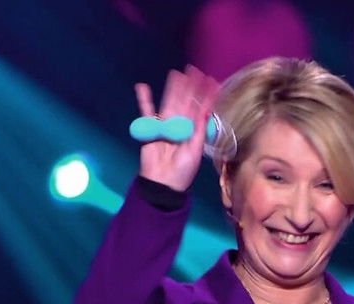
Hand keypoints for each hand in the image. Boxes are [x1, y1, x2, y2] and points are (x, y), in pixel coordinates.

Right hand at [134, 65, 218, 191]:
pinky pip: (146, 113)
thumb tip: (207, 110)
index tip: (211, 80)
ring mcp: (165, 126)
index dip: (205, 96)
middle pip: (185, 102)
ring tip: (176, 74)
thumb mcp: (195, 150)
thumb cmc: (183, 171)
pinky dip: (144, 100)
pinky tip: (142, 87)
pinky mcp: (150, 129)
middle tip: (193, 69)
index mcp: (193, 131)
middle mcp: (180, 126)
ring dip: (172, 89)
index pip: (200, 109)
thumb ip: (199, 129)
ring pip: (169, 103)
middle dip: (189, 87)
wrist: (164, 184)